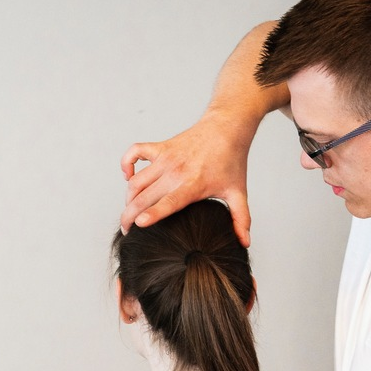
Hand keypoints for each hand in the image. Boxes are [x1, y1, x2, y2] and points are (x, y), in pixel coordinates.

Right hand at [120, 113, 253, 246]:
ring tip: (128, 213)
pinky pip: (134, 152)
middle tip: (126, 232)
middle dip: (130, 216)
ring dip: (128, 199)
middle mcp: (175, 171)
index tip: (139, 224)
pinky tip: (129, 177)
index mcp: (193, 184)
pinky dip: (126, 165)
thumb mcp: (238, 191)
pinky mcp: (161, 147)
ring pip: (136, 181)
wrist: (227, 127)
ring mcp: (165, 158)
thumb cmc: (232, 160)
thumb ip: (240, 219)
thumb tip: (244, 243)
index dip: (153, 213)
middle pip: (145, 196)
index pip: (169, 201)